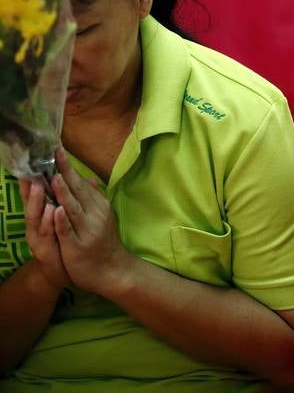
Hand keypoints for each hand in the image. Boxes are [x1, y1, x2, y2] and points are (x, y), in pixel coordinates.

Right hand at [18, 177, 66, 290]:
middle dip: (31, 184)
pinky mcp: (45, 250)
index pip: (36, 191)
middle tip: (32, 166)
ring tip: (38, 185)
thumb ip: (67, 197)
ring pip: (36, 216)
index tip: (34, 157)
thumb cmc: (63, 240)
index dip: (33, 175)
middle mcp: (35, 223)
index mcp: (41, 213)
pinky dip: (50, 222)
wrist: (60, 272)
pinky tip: (52, 211)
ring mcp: (38, 237)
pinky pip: (48, 234)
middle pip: (31, 201)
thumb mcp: (65, 216)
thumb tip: (73, 175)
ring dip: (37, 200)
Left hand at [50, 149, 135, 297]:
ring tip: (55, 177)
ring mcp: (86, 230)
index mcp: (97, 205)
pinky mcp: (78, 246)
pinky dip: (63, 221)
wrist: (113, 271)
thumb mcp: (101, 216)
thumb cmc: (103, 242)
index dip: (68, 166)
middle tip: (54, 153)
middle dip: (65, 172)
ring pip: (73, 208)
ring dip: (64, 193)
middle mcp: (94, 214)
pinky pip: (69, 231)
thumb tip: (87, 177)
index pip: (80, 182)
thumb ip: (92, 197)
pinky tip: (56, 210)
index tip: (56, 149)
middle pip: (77, 190)